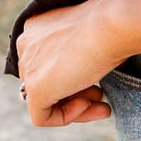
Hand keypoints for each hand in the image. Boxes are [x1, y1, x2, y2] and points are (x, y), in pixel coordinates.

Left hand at [16, 0, 119, 127]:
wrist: (113, 24)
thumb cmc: (109, 25)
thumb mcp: (88, 34)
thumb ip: (74, 51)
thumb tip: (80, 73)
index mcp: (37, 27)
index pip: (48, 62)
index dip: (73, 75)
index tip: (97, 81)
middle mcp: (26, 44)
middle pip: (46, 81)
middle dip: (75, 91)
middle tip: (100, 94)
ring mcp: (29, 67)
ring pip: (44, 100)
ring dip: (75, 105)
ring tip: (101, 104)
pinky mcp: (35, 89)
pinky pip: (42, 116)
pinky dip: (66, 116)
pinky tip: (88, 104)